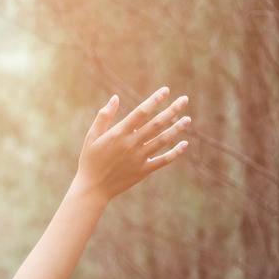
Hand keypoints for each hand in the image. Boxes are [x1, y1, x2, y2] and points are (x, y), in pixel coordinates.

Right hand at [73, 87, 190, 200]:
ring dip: (176, 129)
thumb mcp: (92, 136)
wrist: (92, 188)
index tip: (166, 90)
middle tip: (185, 99)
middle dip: (172, 110)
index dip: (154, 100)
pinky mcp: (143, 171)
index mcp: (119, 133)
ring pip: (162, 140)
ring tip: (188, 119)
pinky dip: (175, 153)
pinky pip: (162, 160)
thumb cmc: (90, 160)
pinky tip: (184, 144)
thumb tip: (115, 97)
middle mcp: (131, 144)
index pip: (141, 112)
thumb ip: (104, 116)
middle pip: (156, 124)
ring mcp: (138, 158)